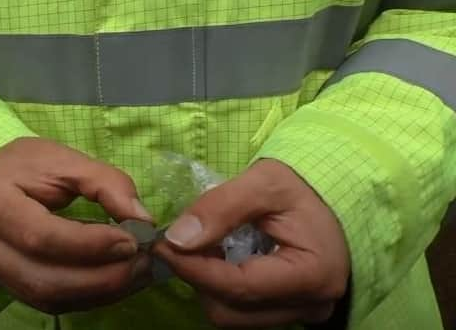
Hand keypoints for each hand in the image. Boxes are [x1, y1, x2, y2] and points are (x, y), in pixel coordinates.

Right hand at [0, 138, 152, 313]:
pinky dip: (89, 296)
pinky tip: (116, 281)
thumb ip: (106, 183)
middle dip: (102, 277)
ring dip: (100, 292)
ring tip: (136, 273)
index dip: (91, 245)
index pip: (42, 237)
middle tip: (142, 262)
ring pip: (49, 298)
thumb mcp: (65, 159)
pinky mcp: (7, 285)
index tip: (133, 239)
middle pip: (45, 279)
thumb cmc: (26, 165)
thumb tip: (142, 220)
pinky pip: (50, 303)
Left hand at [154, 159, 349, 328]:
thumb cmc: (304, 186)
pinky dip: (221, 288)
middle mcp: (309, 306)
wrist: (333, 198)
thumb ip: (221, 207)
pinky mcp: (288, 311)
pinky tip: (221, 259)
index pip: (238, 286)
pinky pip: (242, 311)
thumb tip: (178, 238)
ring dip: (207, 284)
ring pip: (232, 316)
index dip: (194, 268)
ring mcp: (300, 313)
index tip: (164, 244)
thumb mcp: (264, 182)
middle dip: (198, 277)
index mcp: (312, 274)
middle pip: (231, 310)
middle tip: (184, 242)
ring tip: (204, 247)